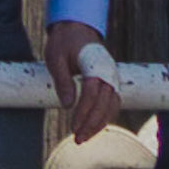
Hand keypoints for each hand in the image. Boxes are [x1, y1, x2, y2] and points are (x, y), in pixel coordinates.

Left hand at [44, 21, 119, 142]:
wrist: (77, 29)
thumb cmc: (64, 42)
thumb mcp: (55, 57)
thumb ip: (63, 81)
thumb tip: (68, 105)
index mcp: (95, 64)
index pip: (92, 93)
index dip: (83, 112)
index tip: (73, 126)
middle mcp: (109, 73)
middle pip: (105, 104)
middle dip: (92, 124)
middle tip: (78, 139)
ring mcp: (113, 79)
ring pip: (111, 107)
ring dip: (98, 125)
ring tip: (83, 137)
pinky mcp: (112, 84)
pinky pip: (112, 105)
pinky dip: (103, 118)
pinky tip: (91, 128)